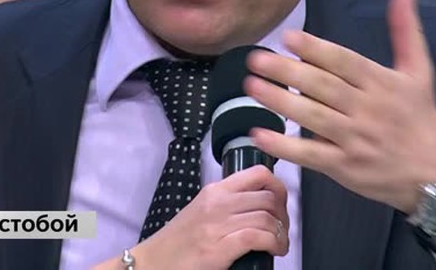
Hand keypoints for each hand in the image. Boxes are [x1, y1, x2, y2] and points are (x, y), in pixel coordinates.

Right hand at [94, 166, 288, 269]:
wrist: (152, 263)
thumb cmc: (178, 242)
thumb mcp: (202, 211)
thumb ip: (227, 203)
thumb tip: (258, 204)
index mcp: (215, 191)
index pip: (259, 174)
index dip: (279, 187)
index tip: (281, 205)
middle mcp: (218, 203)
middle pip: (269, 197)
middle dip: (284, 215)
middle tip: (282, 230)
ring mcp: (217, 225)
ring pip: (266, 217)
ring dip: (281, 233)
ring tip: (280, 244)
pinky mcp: (218, 249)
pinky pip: (257, 237)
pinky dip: (273, 244)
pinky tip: (274, 251)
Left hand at [245, 0, 435, 213]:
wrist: (435, 174)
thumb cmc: (420, 117)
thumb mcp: (420, 71)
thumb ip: (406, 29)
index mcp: (383, 84)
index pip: (345, 63)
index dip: (317, 49)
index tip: (289, 37)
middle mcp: (368, 110)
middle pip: (324, 87)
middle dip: (288, 72)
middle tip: (256, 59)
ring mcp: (355, 140)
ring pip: (314, 118)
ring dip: (280, 102)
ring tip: (252, 86)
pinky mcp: (345, 167)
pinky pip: (312, 156)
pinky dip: (285, 146)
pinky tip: (259, 134)